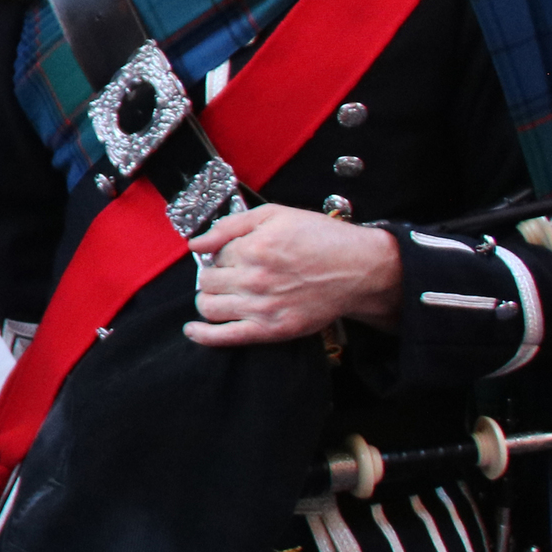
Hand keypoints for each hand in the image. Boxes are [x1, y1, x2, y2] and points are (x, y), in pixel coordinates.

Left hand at [183, 204, 401, 347]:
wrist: (358, 270)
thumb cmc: (321, 239)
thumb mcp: (275, 215)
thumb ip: (231, 225)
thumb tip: (196, 241)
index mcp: (252, 248)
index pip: (212, 255)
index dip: (220, 255)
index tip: (231, 257)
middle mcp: (253, 278)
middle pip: (206, 282)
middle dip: (212, 277)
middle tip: (227, 275)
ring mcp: (261, 306)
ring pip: (208, 307)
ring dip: (207, 300)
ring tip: (218, 295)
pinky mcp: (271, 329)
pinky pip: (225, 337)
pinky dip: (202, 335)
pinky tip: (192, 330)